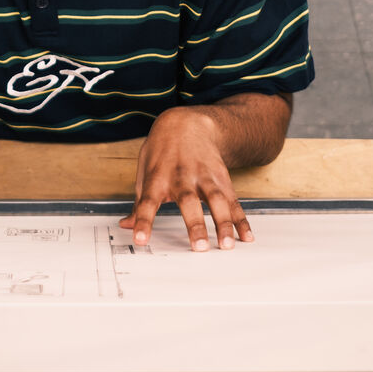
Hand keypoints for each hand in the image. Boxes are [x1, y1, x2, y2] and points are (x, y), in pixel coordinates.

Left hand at [118, 107, 252, 251]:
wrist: (187, 124)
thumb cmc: (162, 152)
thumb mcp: (144, 171)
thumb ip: (138, 203)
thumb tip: (126, 225)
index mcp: (157, 178)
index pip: (147, 201)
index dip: (143, 221)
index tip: (140, 239)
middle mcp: (182, 177)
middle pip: (189, 201)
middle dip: (195, 224)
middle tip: (199, 247)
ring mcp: (204, 177)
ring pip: (216, 200)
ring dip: (223, 223)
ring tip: (226, 244)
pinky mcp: (221, 179)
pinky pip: (233, 201)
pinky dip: (241, 219)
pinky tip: (246, 236)